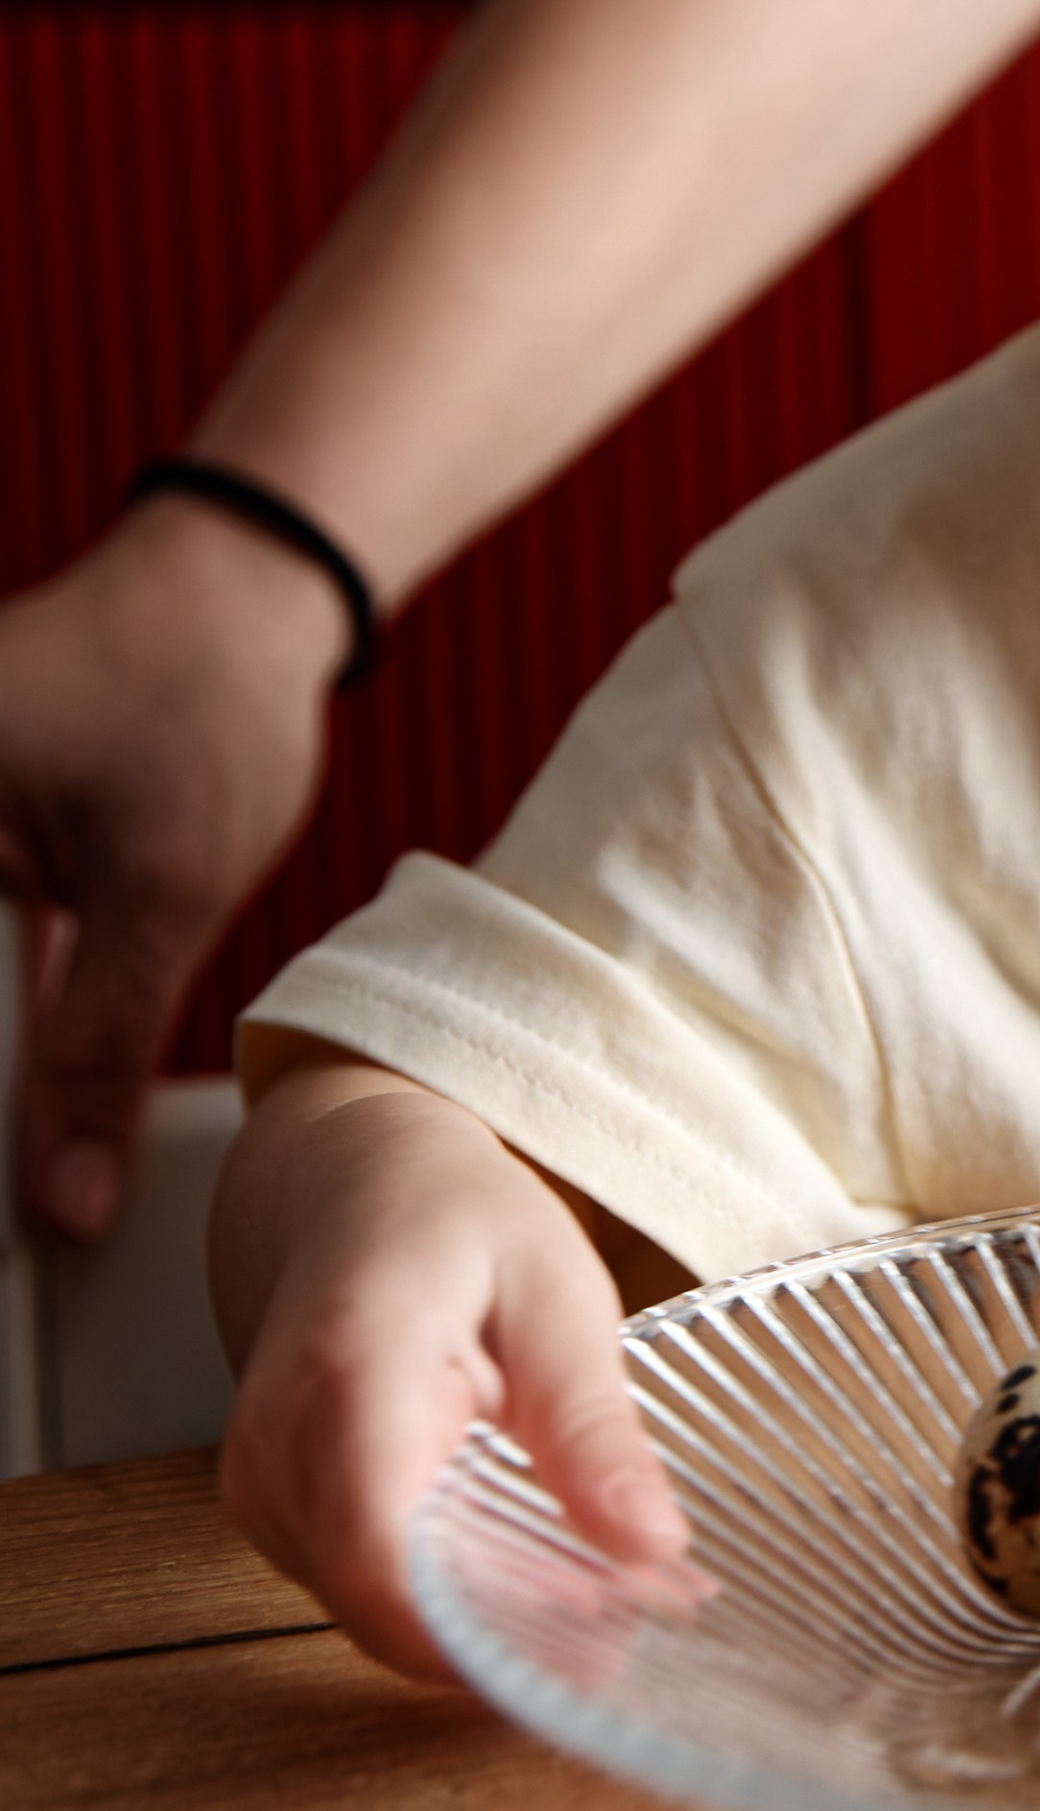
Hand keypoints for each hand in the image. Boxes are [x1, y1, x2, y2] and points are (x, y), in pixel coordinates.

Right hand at [0, 496, 348, 1238]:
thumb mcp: (161, 891)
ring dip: (13, 1063)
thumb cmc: (199, 692)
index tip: (12, 1221)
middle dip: (2, 1100)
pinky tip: (30, 1114)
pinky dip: (14, 1020)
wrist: (244, 589)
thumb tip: (67, 1199)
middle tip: (44, 1213)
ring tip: (46, 1187)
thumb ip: (97, 1051)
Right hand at [212, 1055, 688, 1679]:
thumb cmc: (456, 1224)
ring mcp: (259, 1486)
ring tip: (591, 1594)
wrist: (351, 1186)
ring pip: (371, 1613)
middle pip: (383, 1604)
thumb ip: (596, 1432)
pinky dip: (443, 1599)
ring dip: (480, 1626)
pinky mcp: (270, 1511)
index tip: (595, 1642)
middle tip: (629, 1623)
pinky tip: (521, 1574)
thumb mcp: (559, 1300)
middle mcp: (278, 1446)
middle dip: (508, 1636)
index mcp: (353, 1375)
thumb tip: (656, 1549)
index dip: (485, 1628)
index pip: (382, 1554)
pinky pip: (358, 1590)